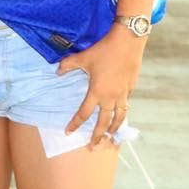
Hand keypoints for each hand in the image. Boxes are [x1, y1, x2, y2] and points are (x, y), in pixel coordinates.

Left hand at [58, 26, 144, 149]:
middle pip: (104, 122)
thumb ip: (67, 65)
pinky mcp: (131, 88)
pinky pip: (126, 104)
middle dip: (98, 136)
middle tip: (93, 146)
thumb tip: (57, 71)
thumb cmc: (104, 50)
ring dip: (114, 128)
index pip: (83, 113)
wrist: (127, 42)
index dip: (75, 124)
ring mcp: (123, 94)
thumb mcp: (83, 57)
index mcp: (96, 92)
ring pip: (119, 117)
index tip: (68, 132)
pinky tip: (120, 112)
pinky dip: (122, 111)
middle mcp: (111, 97)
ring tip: (111, 136)